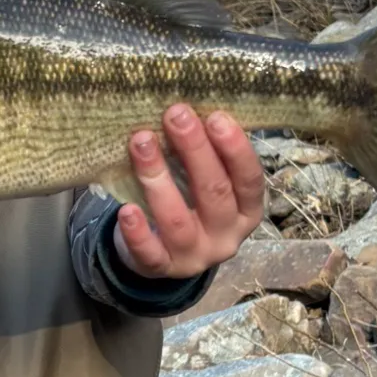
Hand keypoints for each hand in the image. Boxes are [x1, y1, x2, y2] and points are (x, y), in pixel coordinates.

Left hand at [112, 105, 265, 278]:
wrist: (163, 252)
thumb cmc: (190, 202)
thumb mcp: (207, 182)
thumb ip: (206, 154)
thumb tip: (190, 108)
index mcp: (246, 211)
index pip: (249, 180)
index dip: (235, 149)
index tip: (216, 117)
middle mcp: (226, 236)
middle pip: (214, 194)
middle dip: (195, 151)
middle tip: (176, 115)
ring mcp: (195, 256)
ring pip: (178, 220)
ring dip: (159, 178)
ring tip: (141, 142)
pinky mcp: (162, 269)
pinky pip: (150, 253)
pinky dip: (138, 232)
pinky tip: (126, 209)